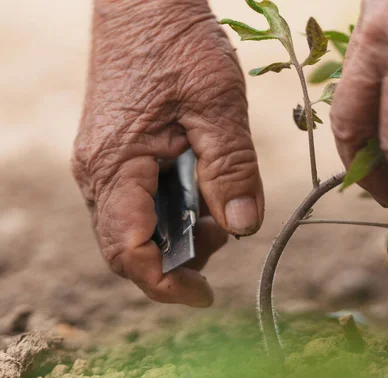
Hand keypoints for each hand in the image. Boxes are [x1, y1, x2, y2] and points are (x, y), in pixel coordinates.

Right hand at [71, 0, 263, 306]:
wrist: (146, 2)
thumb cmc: (176, 43)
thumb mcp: (217, 104)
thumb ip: (231, 168)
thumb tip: (245, 227)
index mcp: (115, 166)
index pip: (128, 251)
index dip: (165, 283)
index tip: (205, 295)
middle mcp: (100, 172)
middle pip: (131, 246)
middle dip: (180, 257)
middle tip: (227, 234)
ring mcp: (106, 163)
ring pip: (138, 226)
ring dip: (181, 232)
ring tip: (221, 203)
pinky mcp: (120, 153)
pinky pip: (142, 201)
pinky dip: (176, 209)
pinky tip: (204, 186)